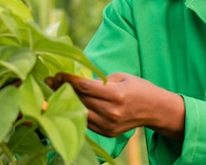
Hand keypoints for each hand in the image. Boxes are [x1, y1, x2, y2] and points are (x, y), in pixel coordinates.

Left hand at [46, 72, 184, 139]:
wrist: (155, 110)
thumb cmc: (138, 88)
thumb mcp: (121, 77)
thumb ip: (99, 80)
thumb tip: (77, 82)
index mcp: (116, 95)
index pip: (85, 87)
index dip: (68, 79)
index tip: (58, 73)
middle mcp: (112, 112)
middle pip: (80, 99)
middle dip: (63, 89)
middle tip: (50, 80)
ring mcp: (109, 125)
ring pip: (80, 112)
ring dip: (67, 102)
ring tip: (54, 92)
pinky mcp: (107, 133)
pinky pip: (86, 122)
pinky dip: (77, 112)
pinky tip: (68, 103)